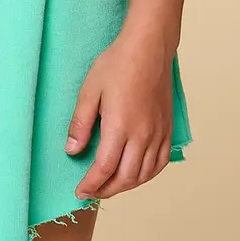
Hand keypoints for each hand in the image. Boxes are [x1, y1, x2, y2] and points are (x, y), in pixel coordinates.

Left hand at [66, 30, 173, 199]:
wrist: (149, 48)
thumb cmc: (117, 64)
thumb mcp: (89, 90)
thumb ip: (80, 124)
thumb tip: (72, 150)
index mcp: (120, 126)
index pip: (104, 168)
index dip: (91, 185)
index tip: (79, 192)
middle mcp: (143, 134)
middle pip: (125, 178)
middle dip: (106, 191)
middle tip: (92, 193)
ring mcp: (158, 132)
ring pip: (144, 174)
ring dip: (126, 186)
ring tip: (110, 187)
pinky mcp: (167, 128)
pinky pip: (161, 162)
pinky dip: (147, 175)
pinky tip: (136, 175)